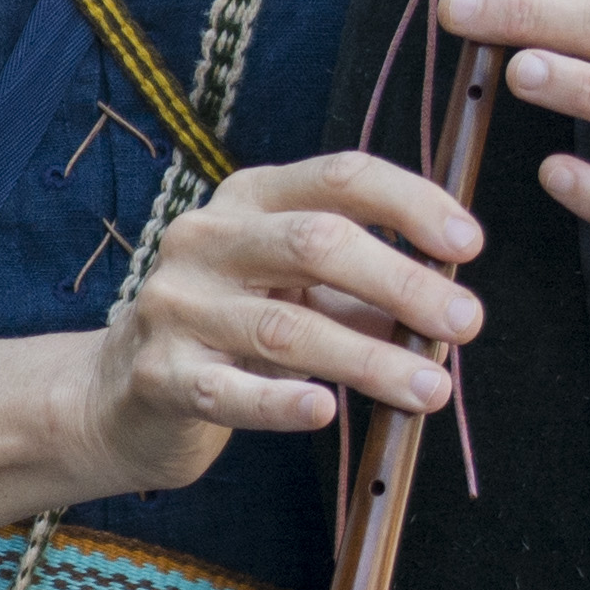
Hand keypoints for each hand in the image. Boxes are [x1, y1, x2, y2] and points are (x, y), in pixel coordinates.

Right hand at [66, 152, 480, 497]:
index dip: (411, 203)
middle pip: (316, 244)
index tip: (469, 245)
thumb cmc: (231, 332)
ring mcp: (175, 306)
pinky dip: (279, 403)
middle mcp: (205, 239)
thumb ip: (362, 290)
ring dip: (370, 359)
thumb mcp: (294, 291)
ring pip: (286, 327)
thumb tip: (450, 303)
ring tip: (431, 390)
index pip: (339, 178)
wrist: (120, 396)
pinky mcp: (158, 375)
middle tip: (466, 323)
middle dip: (402, 282)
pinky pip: (227, 390)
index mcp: (247, 200)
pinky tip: (325, 411)